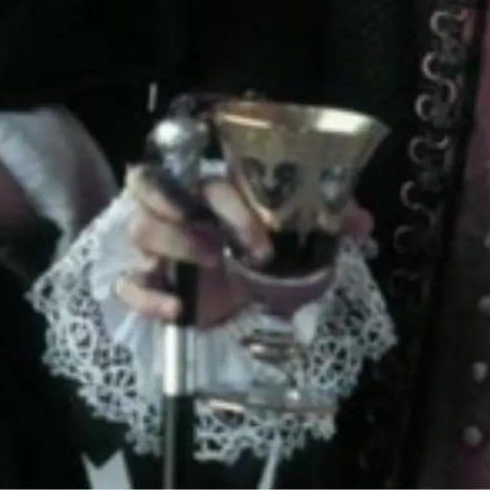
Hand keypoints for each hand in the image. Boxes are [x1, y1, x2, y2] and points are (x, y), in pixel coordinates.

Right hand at [113, 165, 373, 328]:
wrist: (229, 289)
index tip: (262, 244)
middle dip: (177, 206)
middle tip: (213, 239)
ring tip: (209, 264)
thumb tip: (362, 219)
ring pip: (139, 228)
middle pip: (151, 184)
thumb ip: (322, 221)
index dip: (231, 208)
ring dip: (171, 243)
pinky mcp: (146, 282)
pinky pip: (127, 282)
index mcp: (207, 189)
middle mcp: (173, 207)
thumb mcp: (287, 237)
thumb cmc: (252, 249)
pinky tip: (174, 309)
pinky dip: (145, 294)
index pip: (207, 181)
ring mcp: (154, 244)